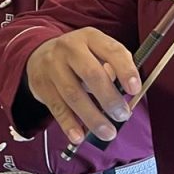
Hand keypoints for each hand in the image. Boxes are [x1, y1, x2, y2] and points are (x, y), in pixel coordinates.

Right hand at [23, 28, 140, 145]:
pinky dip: (69, 124)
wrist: (39, 54)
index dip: (126, 70)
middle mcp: (69, 48)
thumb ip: (112, 67)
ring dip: (92, 117)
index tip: (135, 90)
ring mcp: (52, 66)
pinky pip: (57, 107)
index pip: (112, 51)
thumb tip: (122, 93)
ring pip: (73, 94)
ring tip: (108, 132)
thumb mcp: (96, 51)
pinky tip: (79, 136)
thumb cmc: (79, 57)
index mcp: (90, 37)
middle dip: (109, 98)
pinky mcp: (41, 85)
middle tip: (123, 115)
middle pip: (91, 74)